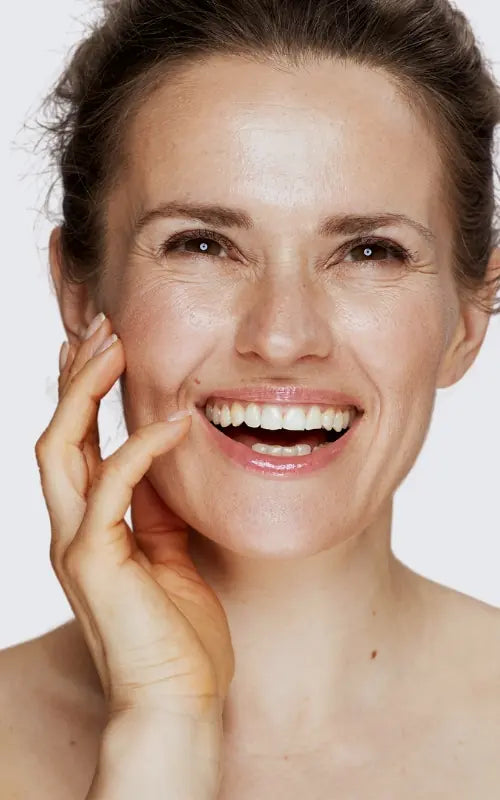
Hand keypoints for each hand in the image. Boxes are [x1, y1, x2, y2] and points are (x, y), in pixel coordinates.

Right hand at [35, 314, 233, 721]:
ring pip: (60, 450)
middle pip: (56, 434)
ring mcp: (77, 545)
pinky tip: (176, 420)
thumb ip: (155, 507)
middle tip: (103, 327)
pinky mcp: (97, 563)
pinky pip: (112, 488)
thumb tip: (162, 457)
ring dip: (85, 393)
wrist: (180, 702)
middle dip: (75, 377)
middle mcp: (71, 529)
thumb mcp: (170, 553)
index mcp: (90, 526)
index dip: (84, 392)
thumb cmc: (179, 634)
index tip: (106, 346)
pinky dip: (140, 447)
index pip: (76, 444)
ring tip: (114, 345)